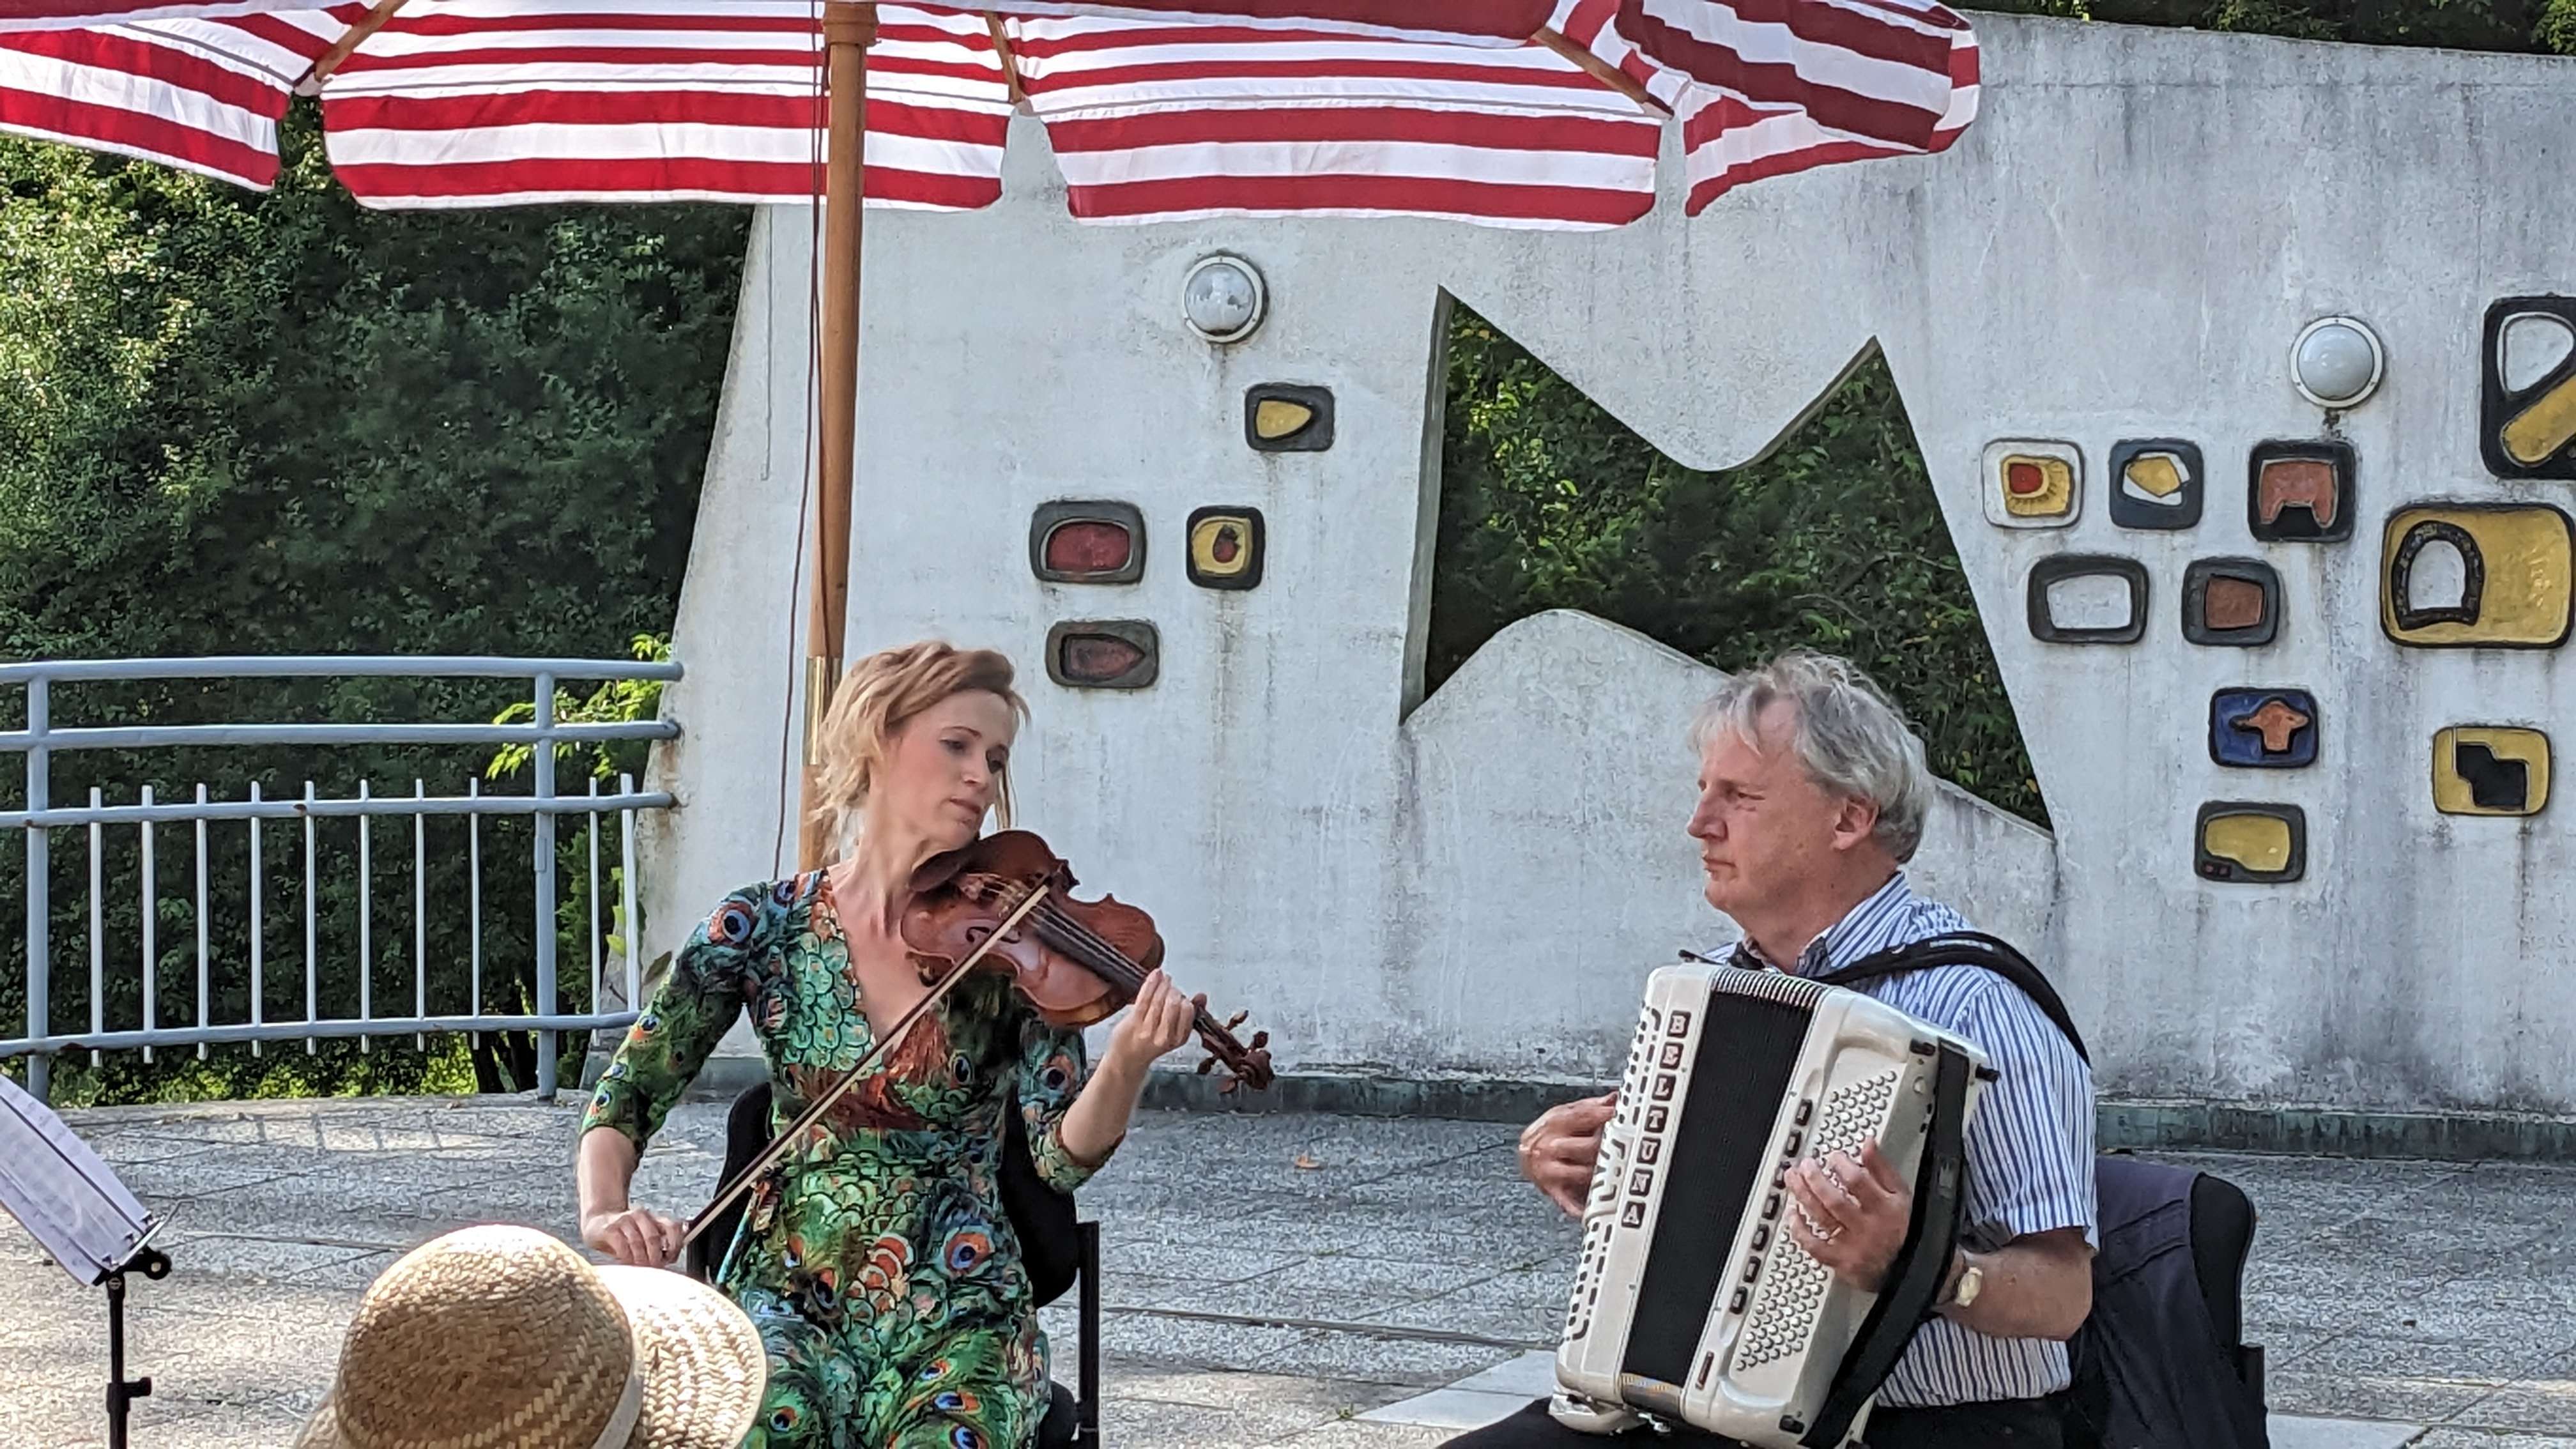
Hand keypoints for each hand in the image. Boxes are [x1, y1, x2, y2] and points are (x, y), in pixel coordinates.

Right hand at [583, 1206, 686, 1267]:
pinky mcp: (609, 1228)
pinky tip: (626, 1262)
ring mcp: (624, 1220)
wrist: (596, 1223)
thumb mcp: (643, 1238)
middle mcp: (640, 1216)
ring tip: (640, 1267)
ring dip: (640, 1258)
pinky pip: (621, 1245)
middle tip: (654, 1268)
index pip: (672, 1227)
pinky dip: (626, 1257)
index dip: (675, 1245)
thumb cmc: (624, 1236)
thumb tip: (671, 1257)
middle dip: (655, 1257)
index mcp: (653, 1218)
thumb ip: (658, 1245)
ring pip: (637, 1242)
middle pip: (653, 1237)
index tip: (671, 1259)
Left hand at [1104, 968, 1199, 1074]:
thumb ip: (1189, 1014)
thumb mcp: (1174, 1033)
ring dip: (1162, 985)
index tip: (1179, 996)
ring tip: (1164, 979)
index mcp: (1179, 1039)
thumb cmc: (1151, 1043)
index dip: (1184, 999)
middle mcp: (1165, 1036)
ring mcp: (1148, 1030)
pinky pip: (1145, 998)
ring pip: (1158, 999)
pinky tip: (1156, 974)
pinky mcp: (1134, 1022)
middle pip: (1173, 1003)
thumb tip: (1202, 996)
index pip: (1187, 1011)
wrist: (1127, 1059)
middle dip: (1173, 991)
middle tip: (1170, 988)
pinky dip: (1151, 983)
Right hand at [1518, 1093, 1614, 1216]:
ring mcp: (1549, 1170)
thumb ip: (1589, 1108)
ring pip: (1583, 1173)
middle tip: (1624, 1143)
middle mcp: (1548, 1146)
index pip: (1580, 1116)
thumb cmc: (1549, 1134)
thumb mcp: (1565, 1114)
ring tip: (1614, 1167)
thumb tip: (1614, 1098)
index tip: (1618, 1114)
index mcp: (1553, 1123)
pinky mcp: (1552, 1190)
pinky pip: (1569, 1201)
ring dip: (1600, 1171)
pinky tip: (1594, 1205)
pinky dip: (1581, 1206)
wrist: (1526, 1156)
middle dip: (1606, 1146)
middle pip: (1586, 1146)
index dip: (1601, 1114)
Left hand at [1785, 1141, 1911, 1291]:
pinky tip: (1791, 1212)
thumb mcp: (1901, 1195)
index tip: (1833, 1157)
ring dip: (1802, 1195)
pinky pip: (1813, 1245)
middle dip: (1815, 1178)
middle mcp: (1868, 1228)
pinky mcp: (1840, 1262)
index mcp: (1886, 1208)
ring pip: (1821, 1218)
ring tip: (1793, 1178)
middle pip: (1833, 1200)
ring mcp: (1853, 1246)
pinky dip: (1798, 1228)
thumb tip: (1867, 1143)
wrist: (1909, 1269)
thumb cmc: (1904, 1229)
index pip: (1858, 1182)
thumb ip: (1882, 1168)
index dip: (1841, 1165)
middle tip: (1805, 1165)